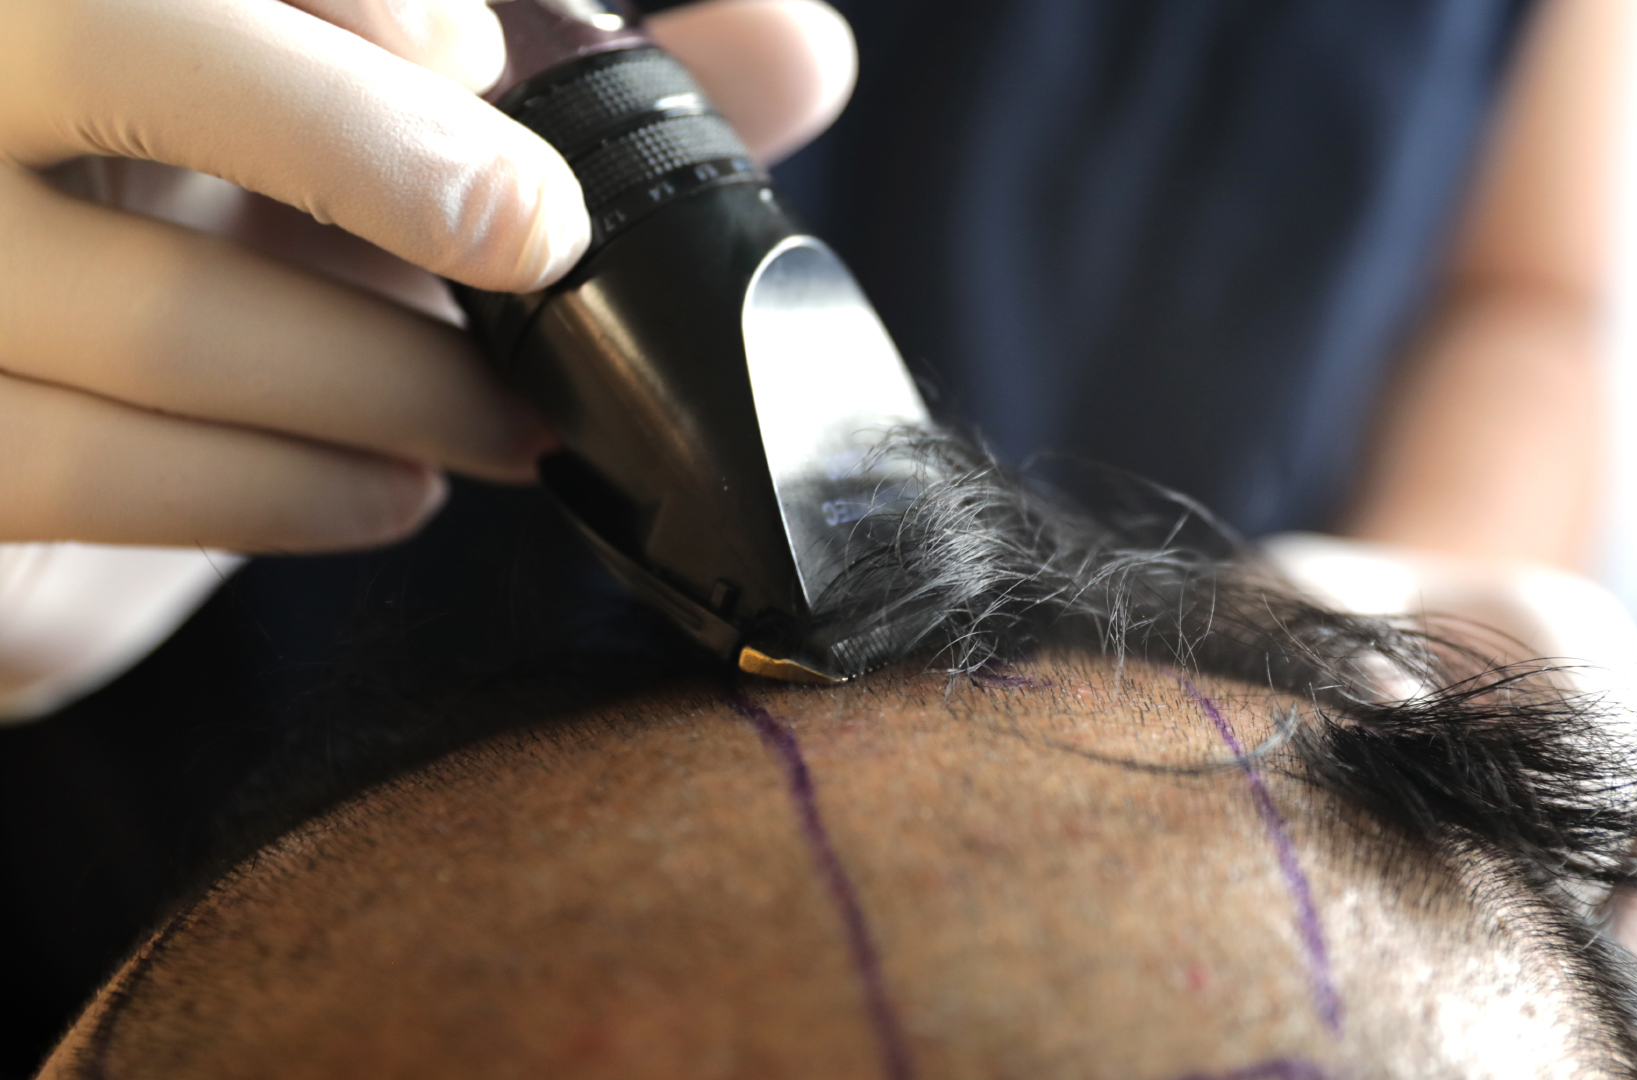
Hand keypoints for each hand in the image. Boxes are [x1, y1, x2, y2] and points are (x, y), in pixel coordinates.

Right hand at [0, 0, 854, 552]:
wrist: (24, 404)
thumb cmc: (219, 218)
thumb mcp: (378, 126)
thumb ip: (575, 80)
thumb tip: (803, 47)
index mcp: (70, 0)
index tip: (473, 50)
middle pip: (131, 55)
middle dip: (368, 157)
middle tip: (543, 244)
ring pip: (164, 315)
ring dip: (393, 380)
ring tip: (514, 423)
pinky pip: (105, 474)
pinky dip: (290, 491)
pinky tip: (395, 494)